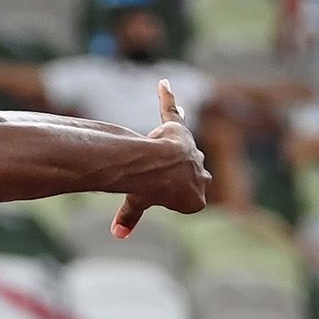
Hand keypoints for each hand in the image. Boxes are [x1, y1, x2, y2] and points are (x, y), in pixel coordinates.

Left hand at [113, 80, 211, 237]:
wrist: (157, 165)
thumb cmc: (149, 187)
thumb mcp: (138, 204)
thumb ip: (129, 217)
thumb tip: (117, 234)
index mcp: (196, 199)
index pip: (188, 199)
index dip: (170, 197)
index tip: (160, 197)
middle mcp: (201, 174)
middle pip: (189, 175)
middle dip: (175, 176)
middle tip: (159, 180)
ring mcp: (191, 152)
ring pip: (181, 150)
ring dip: (169, 151)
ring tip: (156, 155)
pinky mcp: (178, 130)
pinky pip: (171, 112)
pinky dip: (166, 98)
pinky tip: (161, 84)